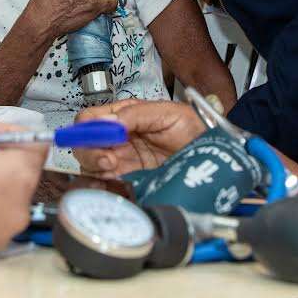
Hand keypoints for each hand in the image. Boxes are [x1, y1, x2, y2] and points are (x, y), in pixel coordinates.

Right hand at [73, 100, 205, 178]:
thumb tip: (110, 122)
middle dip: (89, 149)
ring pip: (90, 164)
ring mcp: (123, 161)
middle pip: (84, 143)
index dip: (88, 127)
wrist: (213, 157)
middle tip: (106, 157)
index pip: (90, 119)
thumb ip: (136, 114)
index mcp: (124, 117)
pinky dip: (103, 183)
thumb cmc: (195, 130)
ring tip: (111, 166)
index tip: (100, 135)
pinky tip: (114, 180)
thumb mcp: (168, 113)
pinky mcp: (129, 180)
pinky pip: (105, 184)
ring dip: (95, 166)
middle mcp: (119, 139)